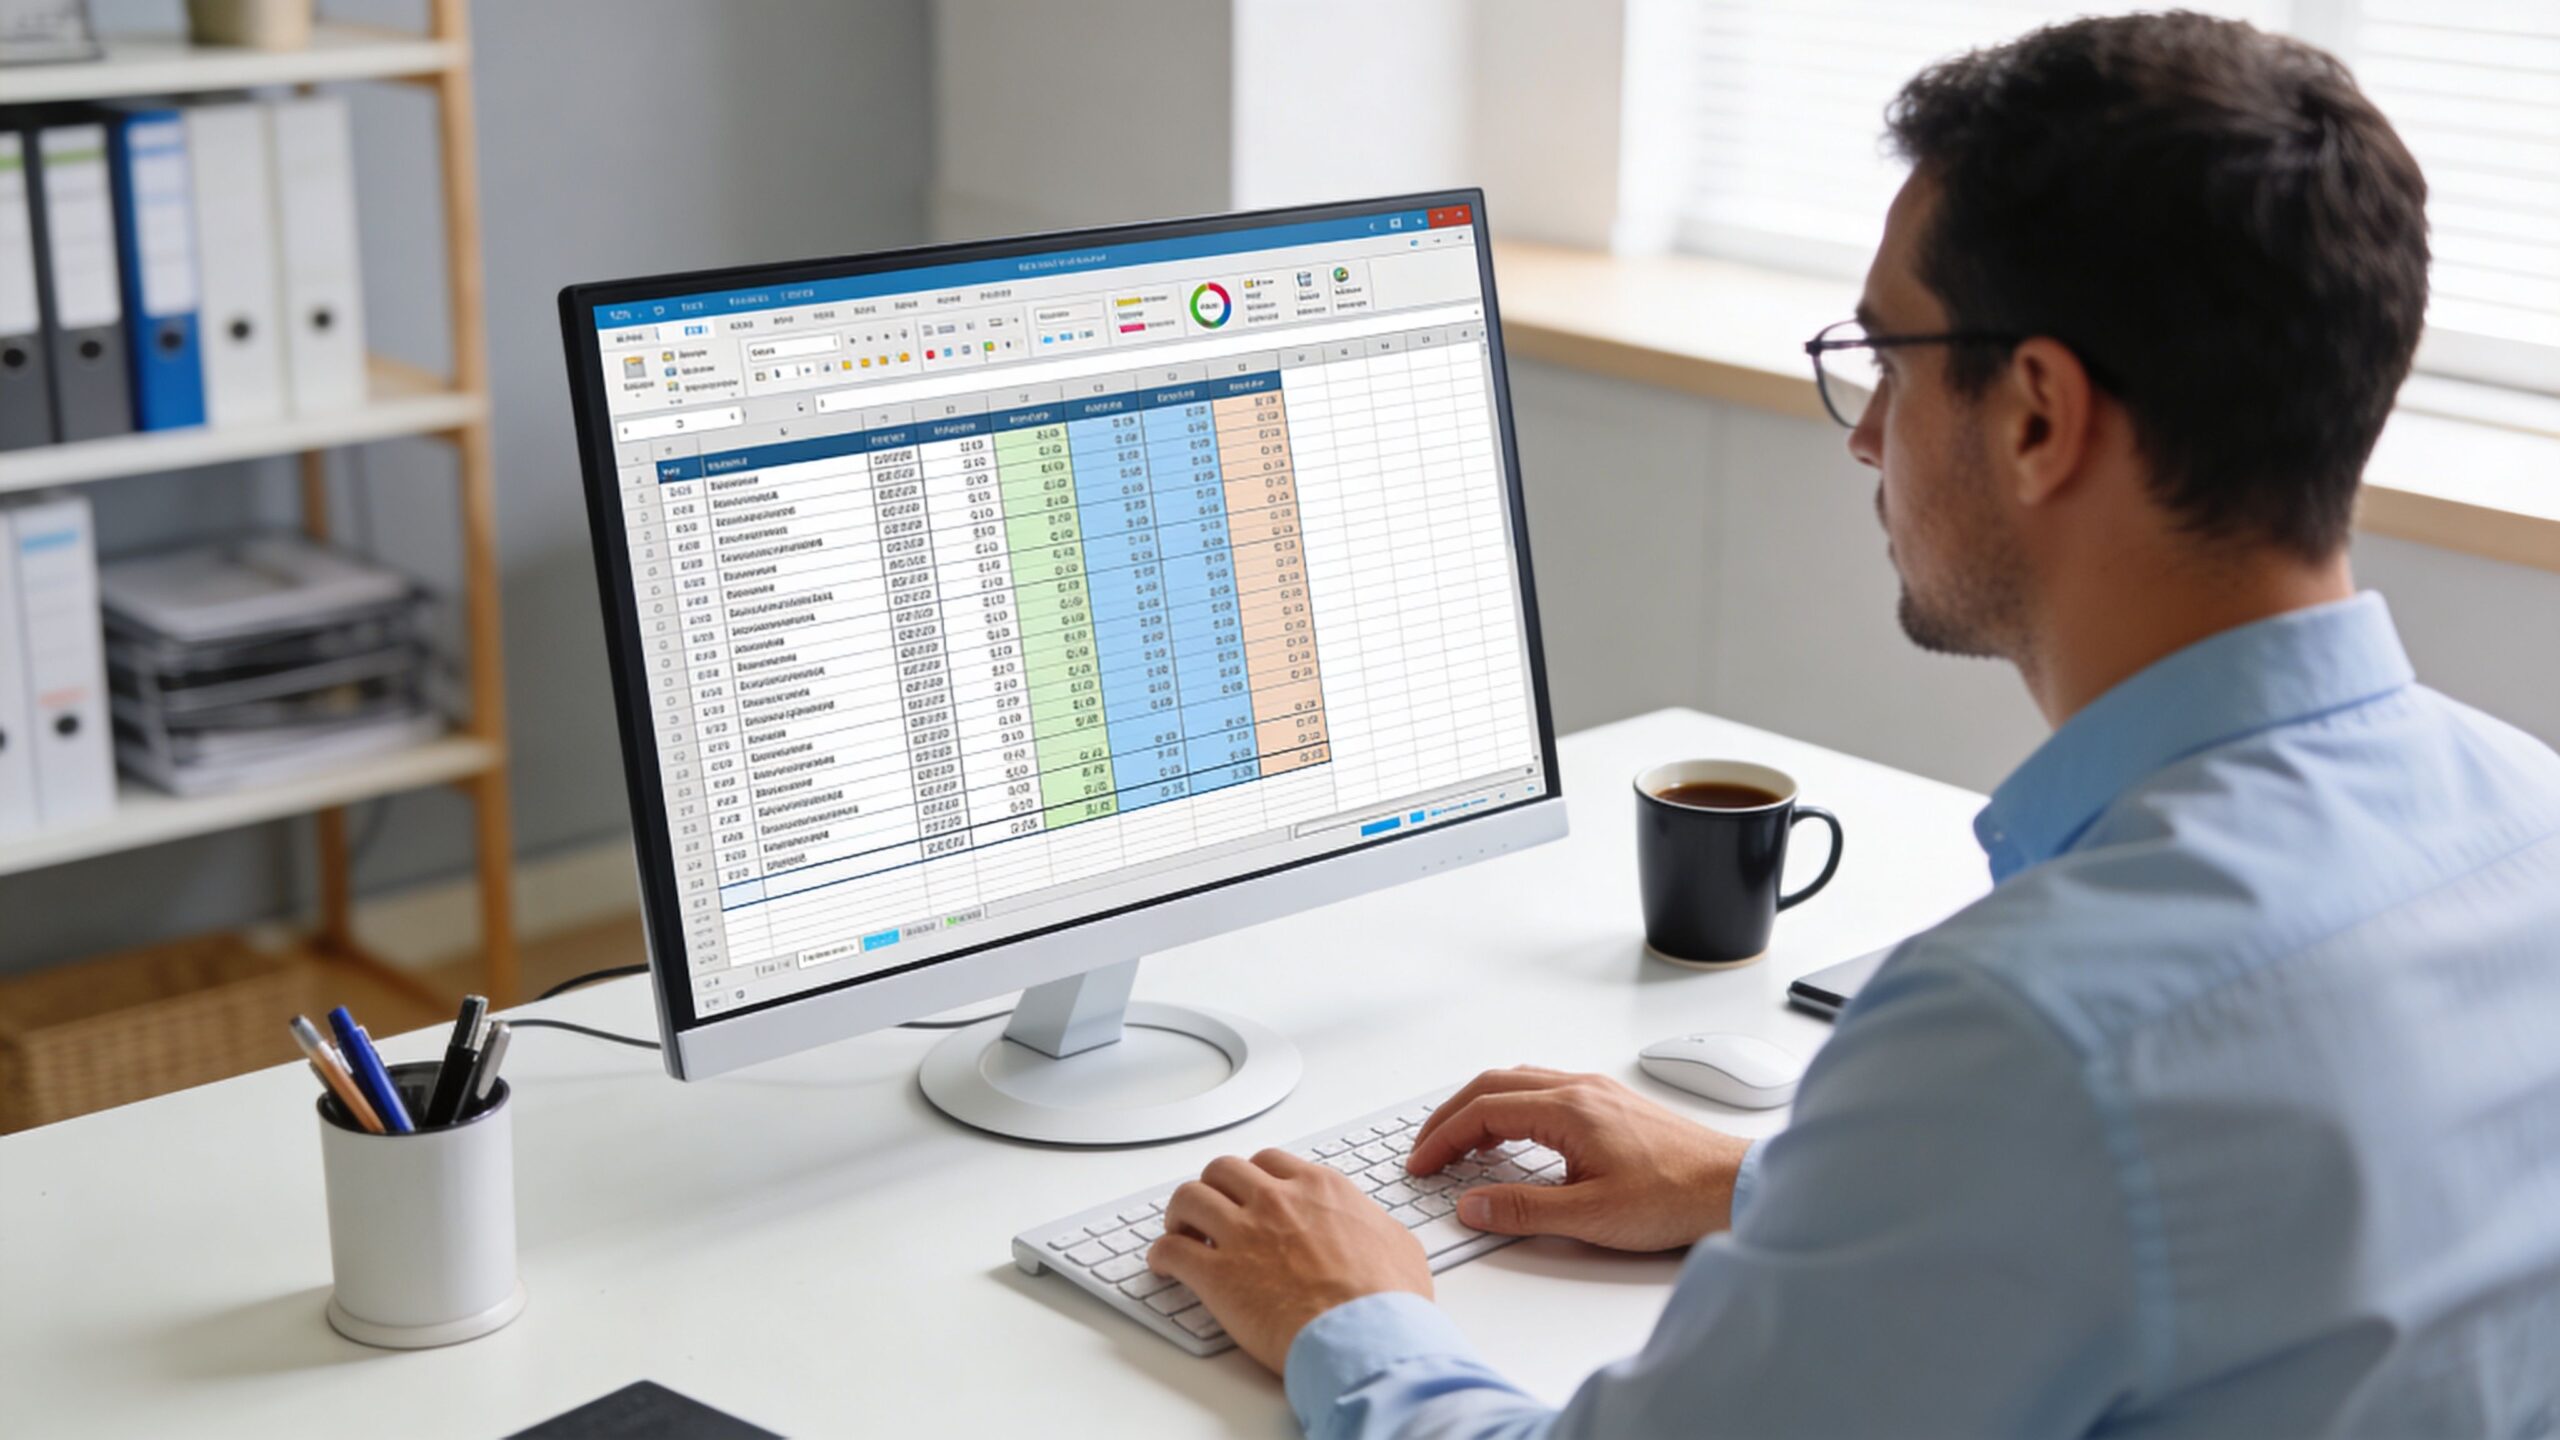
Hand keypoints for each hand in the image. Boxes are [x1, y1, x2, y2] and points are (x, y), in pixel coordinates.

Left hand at [1146, 1149, 1433, 1372]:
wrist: (1364, 1336)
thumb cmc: (1386, 1300)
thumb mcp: (1399, 1246)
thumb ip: (1377, 1228)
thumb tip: (1377, 1231)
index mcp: (1319, 1189)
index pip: (1270, 1162)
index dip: (1254, 1179)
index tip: (1250, 1195)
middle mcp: (1276, 1200)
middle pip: (1223, 1170)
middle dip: (1214, 1188)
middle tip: (1212, 1211)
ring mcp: (1242, 1233)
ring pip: (1189, 1198)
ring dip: (1180, 1214)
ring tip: (1181, 1232)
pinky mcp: (1216, 1274)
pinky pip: (1171, 1250)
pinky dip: (1162, 1255)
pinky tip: (1165, 1266)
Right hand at [1407, 1066, 1752, 1251]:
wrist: (1733, 1187)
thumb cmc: (1675, 1197)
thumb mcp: (1590, 1217)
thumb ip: (1522, 1210)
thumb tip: (1471, 1204)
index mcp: (1569, 1109)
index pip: (1484, 1110)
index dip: (1443, 1138)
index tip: (1421, 1164)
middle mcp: (1581, 1088)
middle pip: (1493, 1084)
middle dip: (1451, 1116)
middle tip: (1426, 1150)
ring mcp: (1598, 1091)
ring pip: (1519, 1082)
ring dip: (1481, 1107)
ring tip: (1461, 1147)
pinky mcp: (1611, 1103)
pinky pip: (1544, 1090)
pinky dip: (1511, 1108)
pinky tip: (1513, 1139)